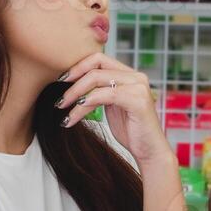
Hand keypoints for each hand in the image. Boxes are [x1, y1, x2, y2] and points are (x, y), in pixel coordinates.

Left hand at [57, 53, 172, 166]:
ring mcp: (138, 86)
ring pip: (97, 79)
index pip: (99, 58)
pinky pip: (104, 95)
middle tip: (60, 99)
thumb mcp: (111, 106)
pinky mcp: (138, 100)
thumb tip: (74, 85)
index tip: (61, 80)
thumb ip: (100, 92)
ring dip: (75, 94)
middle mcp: (136, 76)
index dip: (78, 66)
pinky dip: (85, 104)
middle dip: (73, 80)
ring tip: (63, 109)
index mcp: (129, 75)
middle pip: (96, 65)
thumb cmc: (131, 131)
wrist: (150, 151)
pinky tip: (74, 115)